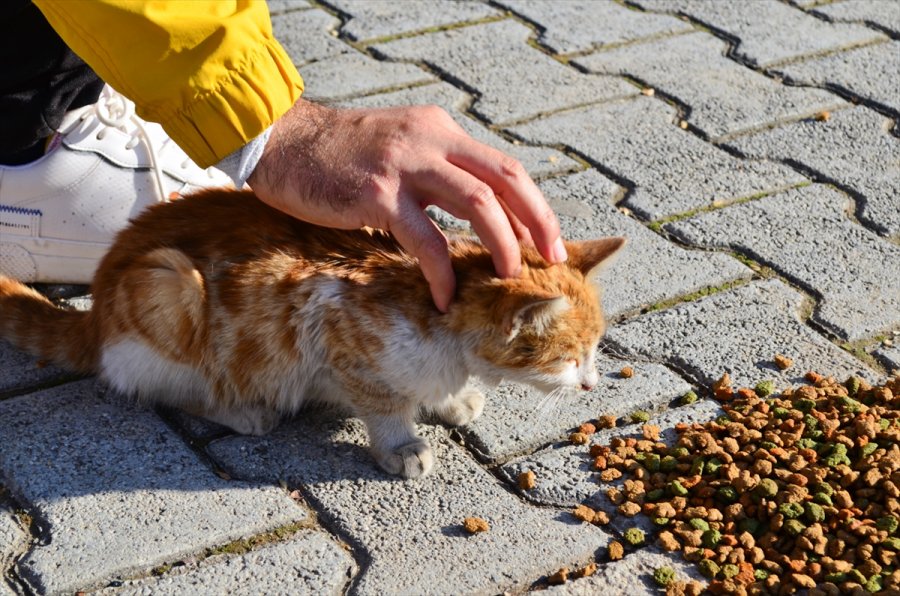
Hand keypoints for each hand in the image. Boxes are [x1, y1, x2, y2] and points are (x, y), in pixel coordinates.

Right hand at [247, 98, 566, 311]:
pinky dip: (442, 273)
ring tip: (508, 277)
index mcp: (440, 131)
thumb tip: (470, 216)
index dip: (533, 205)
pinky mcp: (378, 194)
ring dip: (503, 245)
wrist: (281, 142)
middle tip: (551, 259)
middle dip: (537, 222)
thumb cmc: (337, 157)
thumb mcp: (398, 150)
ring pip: (479, 204)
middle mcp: (431, 141)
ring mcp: (406, 165)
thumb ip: (434, 173)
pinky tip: (444, 296)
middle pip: (506, 180)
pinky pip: (426, 240)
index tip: (548, 239)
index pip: (503, 167)